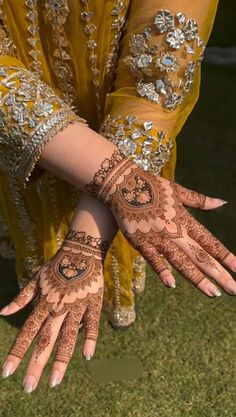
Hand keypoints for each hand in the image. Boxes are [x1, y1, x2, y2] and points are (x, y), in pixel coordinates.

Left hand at [0, 230, 107, 391]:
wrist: (81, 250)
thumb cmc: (56, 267)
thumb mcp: (36, 280)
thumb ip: (21, 298)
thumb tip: (2, 312)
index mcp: (43, 303)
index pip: (27, 332)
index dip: (17, 352)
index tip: (6, 372)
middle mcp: (57, 308)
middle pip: (45, 340)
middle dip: (35, 364)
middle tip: (28, 388)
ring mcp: (76, 306)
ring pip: (67, 336)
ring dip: (60, 360)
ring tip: (53, 382)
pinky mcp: (93, 303)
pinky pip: (91, 323)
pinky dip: (89, 338)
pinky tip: (87, 355)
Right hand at [86, 150, 235, 296]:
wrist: (123, 183)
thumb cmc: (152, 185)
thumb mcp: (179, 191)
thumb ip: (201, 201)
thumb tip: (223, 202)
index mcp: (186, 219)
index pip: (210, 242)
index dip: (226, 256)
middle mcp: (175, 231)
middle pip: (200, 256)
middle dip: (218, 274)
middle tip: (234, 290)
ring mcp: (158, 238)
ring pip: (181, 261)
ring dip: (198, 278)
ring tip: (214, 293)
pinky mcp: (140, 242)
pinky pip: (152, 259)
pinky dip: (161, 270)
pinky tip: (171, 284)